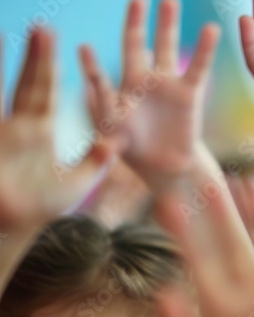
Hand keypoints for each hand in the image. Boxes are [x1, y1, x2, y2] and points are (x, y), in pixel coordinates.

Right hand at [0, 29, 115, 231]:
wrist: (11, 230)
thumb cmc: (39, 208)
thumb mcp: (77, 181)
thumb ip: (97, 160)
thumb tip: (119, 141)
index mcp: (35, 130)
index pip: (42, 90)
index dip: (47, 65)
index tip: (54, 37)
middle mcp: (14, 126)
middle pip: (25, 84)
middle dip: (34, 58)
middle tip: (42, 27)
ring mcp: (0, 133)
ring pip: (0, 92)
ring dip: (3, 67)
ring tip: (1, 35)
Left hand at [79, 0, 218, 183]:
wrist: (167, 165)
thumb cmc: (136, 152)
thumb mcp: (116, 141)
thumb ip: (106, 132)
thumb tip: (98, 128)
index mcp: (117, 94)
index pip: (101, 77)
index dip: (92, 66)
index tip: (84, 49)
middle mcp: (141, 82)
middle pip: (135, 45)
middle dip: (135, 22)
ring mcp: (166, 85)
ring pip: (166, 48)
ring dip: (167, 24)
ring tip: (169, 0)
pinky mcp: (189, 94)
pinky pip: (199, 68)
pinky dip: (205, 49)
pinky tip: (211, 29)